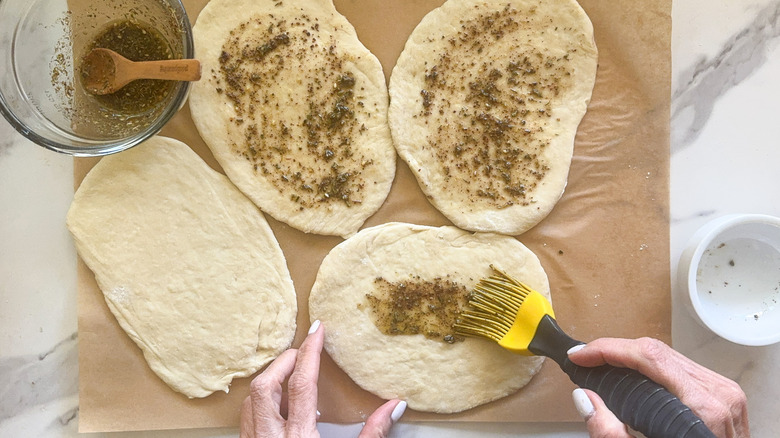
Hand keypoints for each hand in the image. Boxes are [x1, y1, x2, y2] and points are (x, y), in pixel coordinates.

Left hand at [240, 320, 406, 437]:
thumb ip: (373, 435)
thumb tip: (394, 405)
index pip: (301, 384)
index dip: (310, 353)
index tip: (318, 330)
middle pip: (264, 386)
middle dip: (282, 362)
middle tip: (302, 351)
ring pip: (250, 403)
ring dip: (268, 381)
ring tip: (288, 373)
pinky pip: (247, 421)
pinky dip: (260, 404)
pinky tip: (277, 409)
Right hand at [567, 337, 748, 437]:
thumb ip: (610, 432)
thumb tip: (585, 399)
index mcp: (703, 408)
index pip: (649, 356)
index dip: (608, 350)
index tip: (582, 356)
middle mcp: (717, 394)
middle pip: (655, 351)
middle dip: (613, 350)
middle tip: (586, 359)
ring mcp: (722, 391)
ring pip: (667, 355)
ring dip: (630, 356)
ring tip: (603, 365)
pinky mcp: (720, 391)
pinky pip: (679, 366)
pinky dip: (650, 366)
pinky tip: (632, 374)